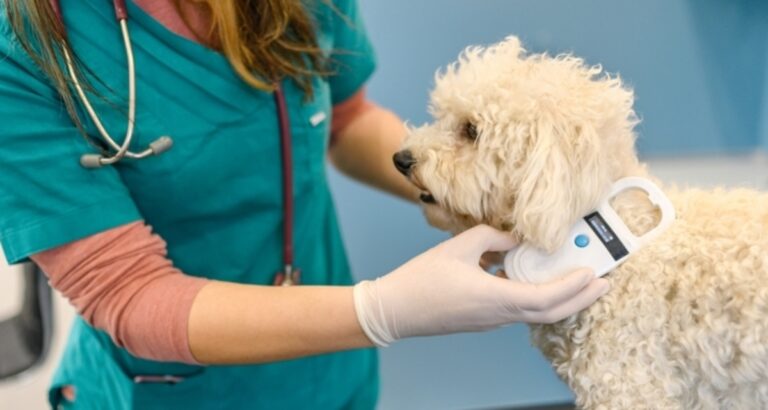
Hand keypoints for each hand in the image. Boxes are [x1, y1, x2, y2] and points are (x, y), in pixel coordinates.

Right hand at [353, 225, 609, 345]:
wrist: (395, 310)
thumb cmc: (422, 279)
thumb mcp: (458, 246)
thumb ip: (493, 237)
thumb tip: (516, 238)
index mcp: (495, 298)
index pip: (546, 298)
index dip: (573, 288)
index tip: (594, 274)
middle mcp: (499, 314)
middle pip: (550, 313)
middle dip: (580, 299)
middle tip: (603, 284)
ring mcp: (491, 320)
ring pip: (536, 313)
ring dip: (562, 299)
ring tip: (580, 281)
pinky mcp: (482, 319)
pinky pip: (518, 308)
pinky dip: (538, 297)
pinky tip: (536, 278)